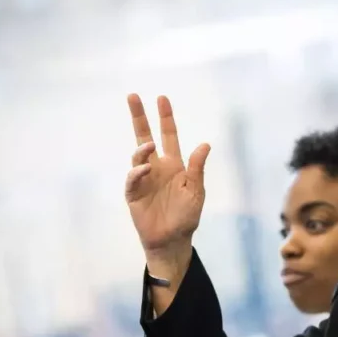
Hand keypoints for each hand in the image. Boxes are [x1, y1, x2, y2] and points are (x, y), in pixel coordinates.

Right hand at [124, 94, 210, 258]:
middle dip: (139, 117)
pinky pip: (133, 179)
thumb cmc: (186, 216)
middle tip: (133, 96)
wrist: (173, 240)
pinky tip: (144, 169)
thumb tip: (204, 144)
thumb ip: (197, 168)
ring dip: (142, 149)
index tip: (162, 99)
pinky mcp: (133, 194)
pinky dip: (137, 172)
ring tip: (148, 145)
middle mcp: (157, 168)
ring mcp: (143, 180)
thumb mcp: (196, 190)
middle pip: (145, 137)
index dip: (166, 118)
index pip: (169, 136)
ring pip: (138, 156)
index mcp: (174, 165)